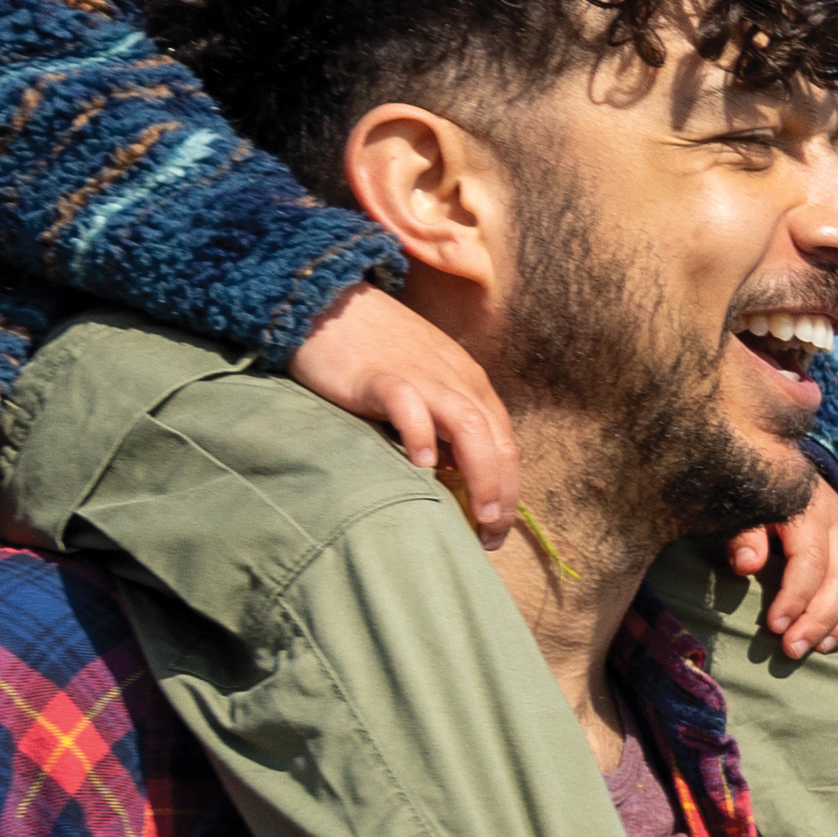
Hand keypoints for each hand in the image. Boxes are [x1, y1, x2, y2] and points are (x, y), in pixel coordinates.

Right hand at [295, 286, 518, 539]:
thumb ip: (442, 423)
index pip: (506, 444)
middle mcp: (457, 380)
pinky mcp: (380, 376)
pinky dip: (421, 434)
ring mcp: (421, 376)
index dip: (510, 491)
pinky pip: (410, 405)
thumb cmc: (373, 349)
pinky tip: (421, 464)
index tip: (495, 529)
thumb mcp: (423, 384)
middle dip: (503, 495)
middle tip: (490, 536)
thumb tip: (454, 474)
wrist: (328, 300)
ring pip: (471, 428)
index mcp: (471, 385)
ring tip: (476, 516)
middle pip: (498, 442)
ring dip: (482, 476)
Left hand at [728, 476, 837, 657]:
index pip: (812, 561)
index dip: (795, 597)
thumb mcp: (743, 508)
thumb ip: (743, 535)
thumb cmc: (758, 498)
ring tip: (823, 646)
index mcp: (810, 511)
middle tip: (794, 648)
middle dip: (821, 619)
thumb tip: (748, 566)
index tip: (776, 626)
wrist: (782, 471)